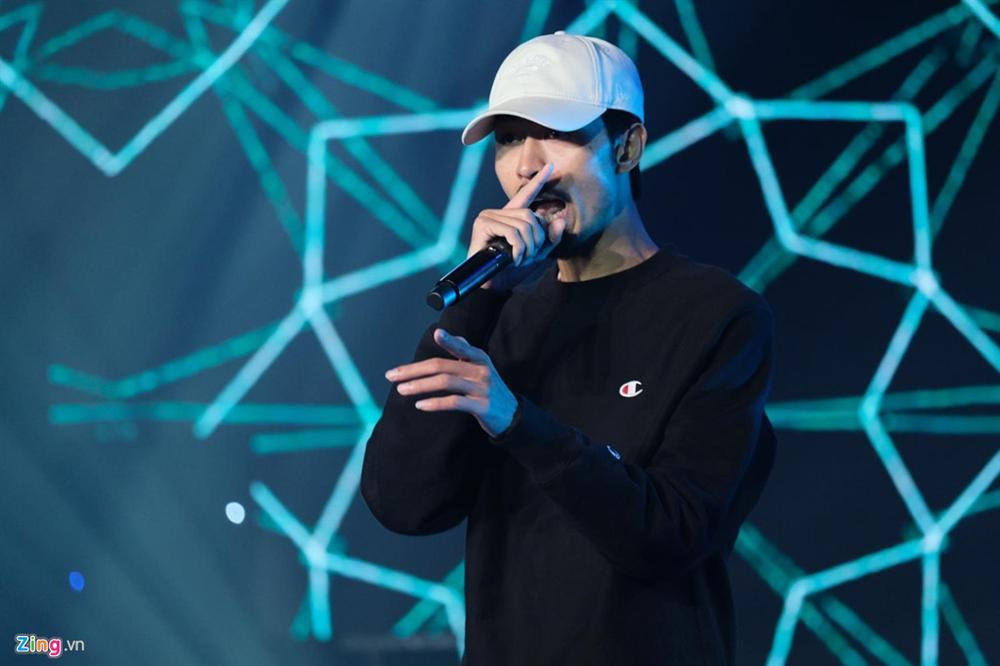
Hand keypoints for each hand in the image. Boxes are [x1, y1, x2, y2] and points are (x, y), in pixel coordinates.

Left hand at [385, 328, 517, 437]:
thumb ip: (465, 352)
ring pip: (445, 382)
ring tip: (401, 389)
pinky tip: (420, 405)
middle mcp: (481, 370)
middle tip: (393, 375)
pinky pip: (454, 402)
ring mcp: (482, 388)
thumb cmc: (490, 390)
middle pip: (442, 366)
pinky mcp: (481, 406)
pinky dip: (435, 403)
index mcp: (479, 358)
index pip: (460, 347)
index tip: (437, 334)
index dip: (449, 340)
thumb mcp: (481, 368)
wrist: (512, 416)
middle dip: (414, 370)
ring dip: (420, 386)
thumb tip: (447, 335)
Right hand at [469, 162, 567, 289]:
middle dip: (536, 238)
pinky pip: (512, 232)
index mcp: (509, 216)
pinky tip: (513, 258)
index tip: (551, 167)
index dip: (539, 181)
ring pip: (522, 224)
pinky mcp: (482, 224)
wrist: (490, 283)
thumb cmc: (510, 268)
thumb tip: (560, 220)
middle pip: (529, 215)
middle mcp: (497, 212)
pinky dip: (518, 248)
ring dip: (527, 246)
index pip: (526, 194)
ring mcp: (488, 216)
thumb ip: (549, 238)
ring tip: (520, 259)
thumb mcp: (536, 253)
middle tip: (530, 256)